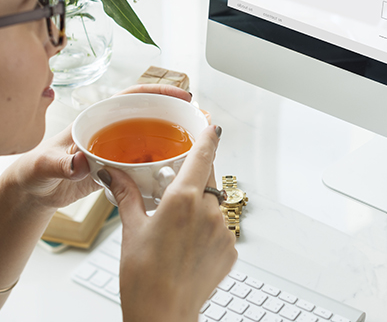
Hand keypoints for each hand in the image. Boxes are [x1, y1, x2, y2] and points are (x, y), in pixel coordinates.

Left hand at [5, 83, 192, 210]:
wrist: (35, 193)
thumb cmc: (36, 171)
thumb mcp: (45, 165)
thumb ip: (61, 163)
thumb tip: (80, 162)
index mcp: (97, 118)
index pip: (133, 96)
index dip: (160, 92)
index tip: (183, 95)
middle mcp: (112, 130)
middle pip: (150, 115)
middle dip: (176, 114)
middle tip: (199, 120)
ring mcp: (118, 149)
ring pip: (153, 139)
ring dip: (174, 140)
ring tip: (197, 143)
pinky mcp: (121, 169)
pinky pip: (147, 163)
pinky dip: (163, 164)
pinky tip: (176, 169)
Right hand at [103, 125, 236, 321]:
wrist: (163, 317)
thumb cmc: (144, 278)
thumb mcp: (132, 230)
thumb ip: (127, 195)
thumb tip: (112, 173)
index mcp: (183, 199)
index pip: (203, 155)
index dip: (209, 137)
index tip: (212, 127)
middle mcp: (208, 210)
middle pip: (209, 178)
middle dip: (197, 177)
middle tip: (178, 190)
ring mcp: (223, 230)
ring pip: (215, 204)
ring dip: (202, 207)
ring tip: (180, 229)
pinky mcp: (231, 248)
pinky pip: (221, 227)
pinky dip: (209, 229)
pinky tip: (190, 246)